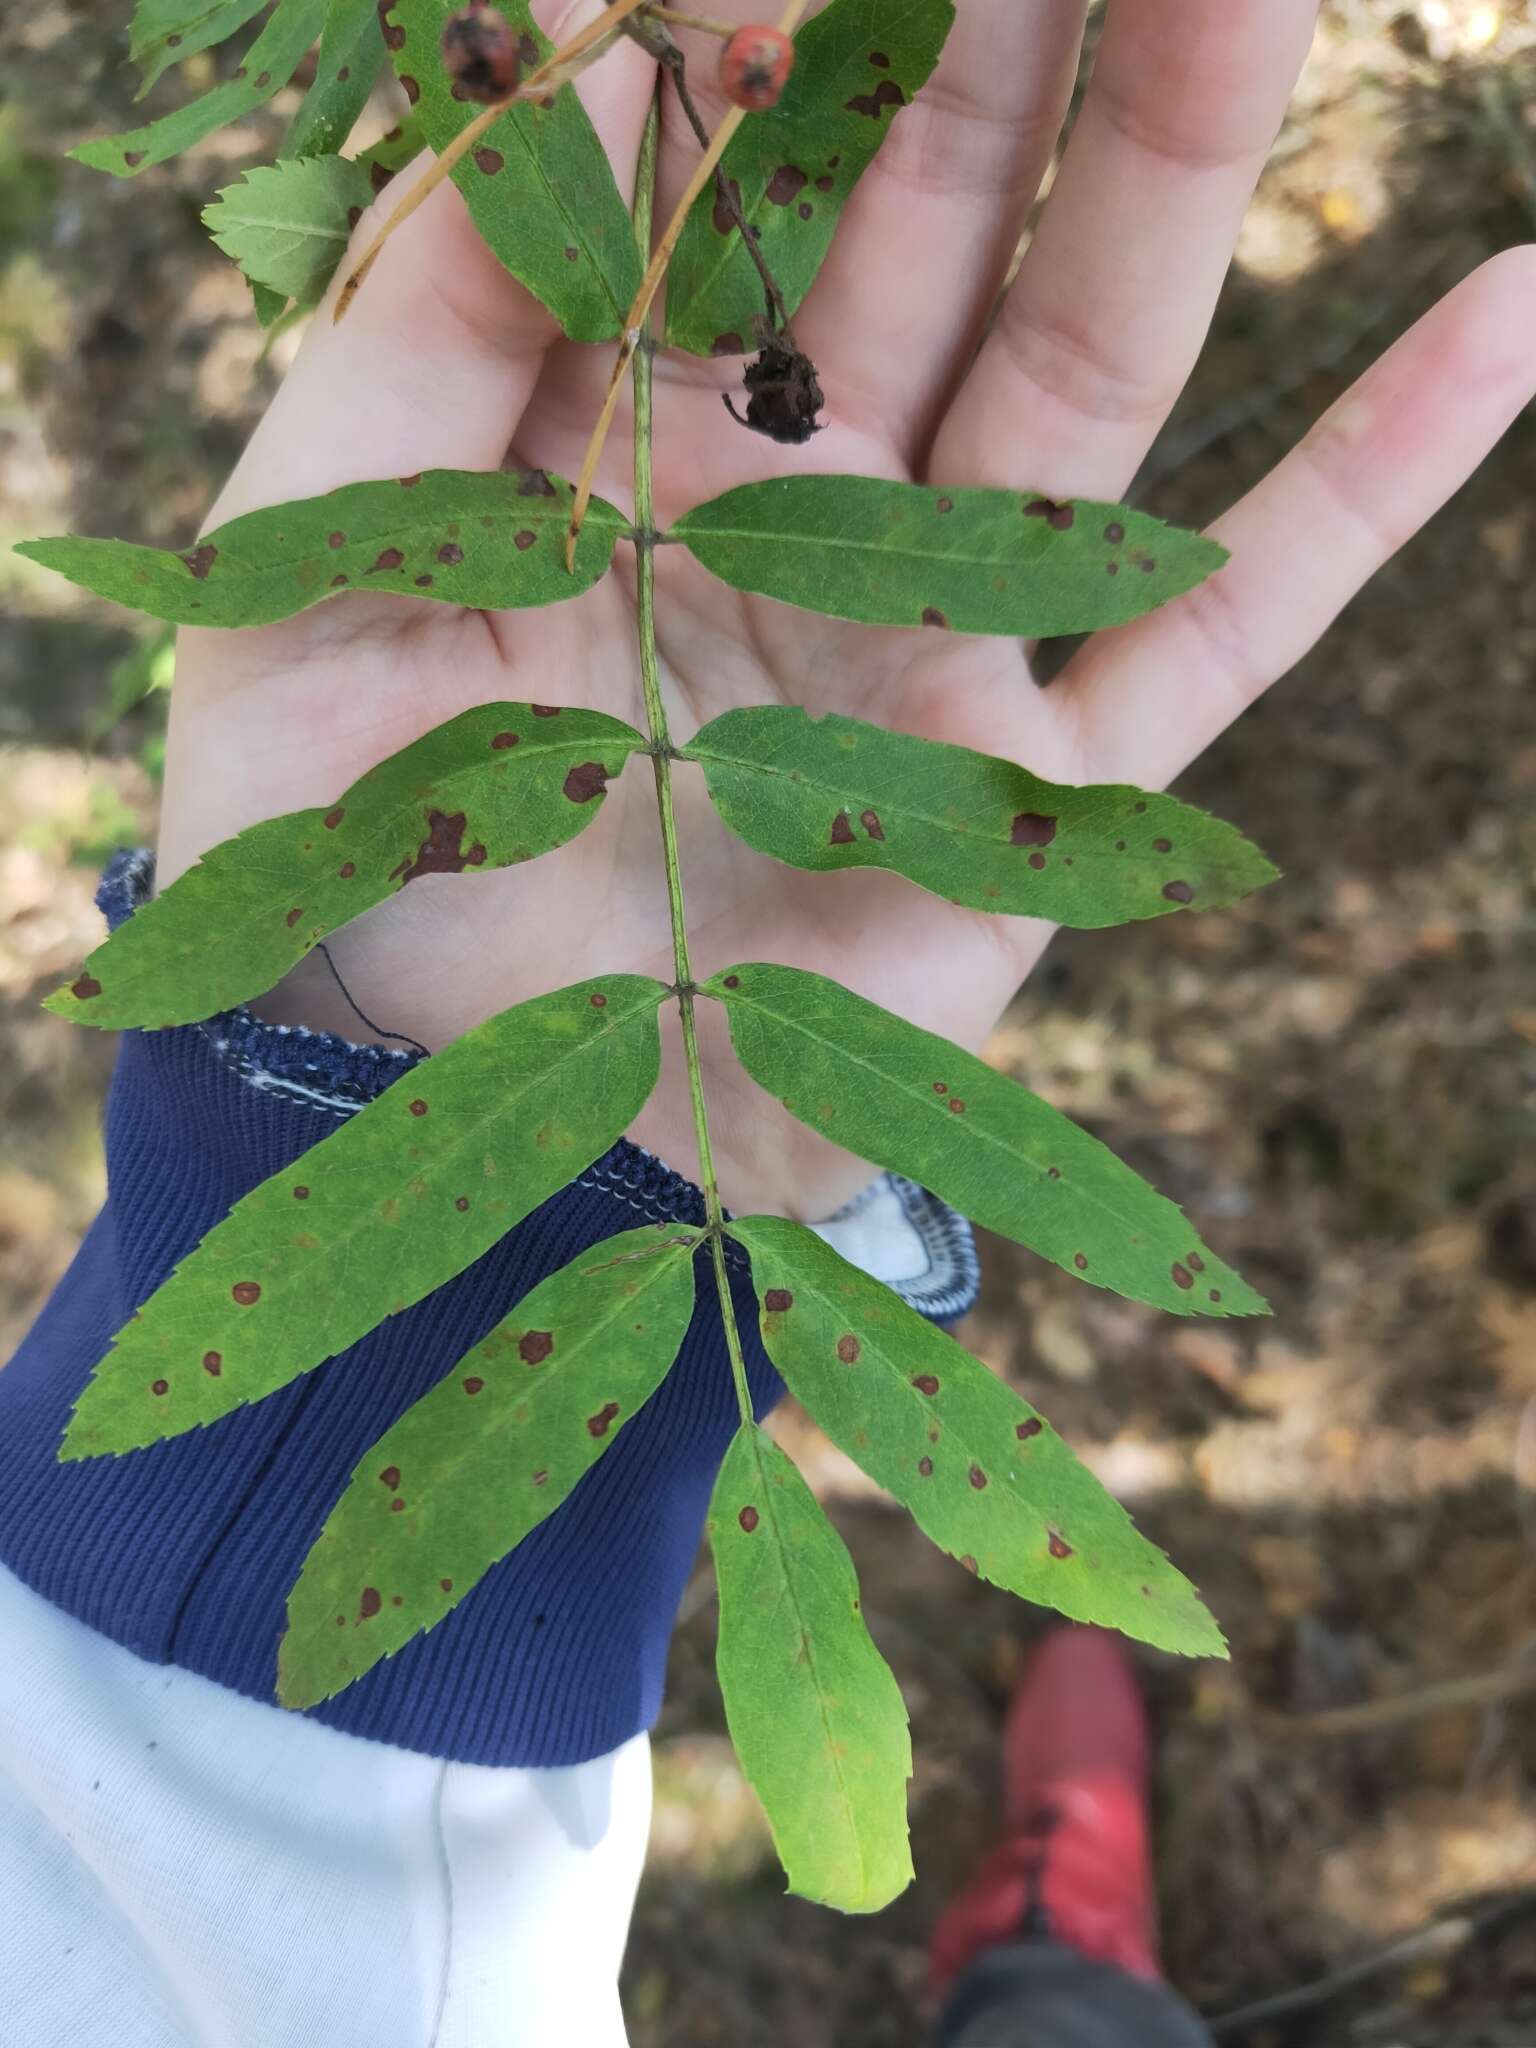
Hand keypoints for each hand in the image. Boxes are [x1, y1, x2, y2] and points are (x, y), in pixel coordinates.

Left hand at [160, 0, 1535, 1220]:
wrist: (449, 1126)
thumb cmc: (346, 858)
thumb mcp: (314, 556)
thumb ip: (428, 316)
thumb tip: (604, 59)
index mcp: (628, 438)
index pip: (735, 175)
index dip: (786, 23)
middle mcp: (810, 514)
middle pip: (943, 225)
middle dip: (1012, 27)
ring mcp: (947, 650)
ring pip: (1098, 369)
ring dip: (1187, 162)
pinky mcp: (1043, 800)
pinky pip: (1230, 626)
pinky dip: (1371, 487)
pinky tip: (1515, 307)